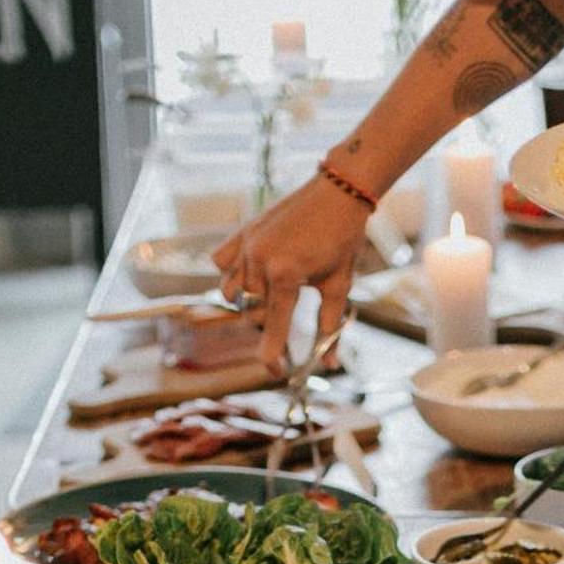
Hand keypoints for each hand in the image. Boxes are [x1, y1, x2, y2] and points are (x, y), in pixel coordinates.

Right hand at [214, 174, 369, 372]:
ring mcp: (248, 244)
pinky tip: (250, 274)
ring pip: (232, 290)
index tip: (274, 371)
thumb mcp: (339, 287)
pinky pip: (220, 262)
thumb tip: (328, 363)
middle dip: (268, 321)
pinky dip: (230, 273)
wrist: (337, 192)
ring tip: (271, 293)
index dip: (272, 353)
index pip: (273, 326)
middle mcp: (259, 259)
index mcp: (285, 275)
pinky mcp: (243, 231)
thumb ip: (329, 327)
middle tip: (288, 315)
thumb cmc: (342, 241)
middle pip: (252, 311)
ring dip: (248, 299)